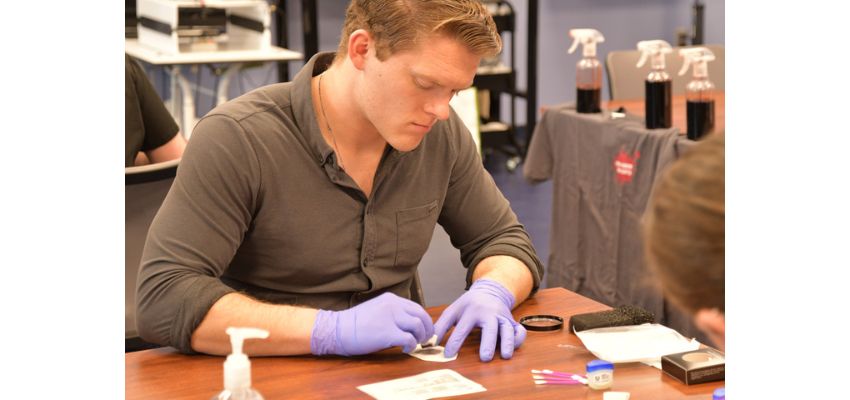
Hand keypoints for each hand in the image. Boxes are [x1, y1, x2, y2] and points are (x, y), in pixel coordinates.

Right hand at [310, 292, 434, 355]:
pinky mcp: (387, 333)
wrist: (337, 330)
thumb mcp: (377, 310)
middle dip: (427, 329)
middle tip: (425, 339)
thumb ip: (393, 314)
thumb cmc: (354, 324)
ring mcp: (391, 318)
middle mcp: (393, 305)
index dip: (424, 320)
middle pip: (421, 315)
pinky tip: (405, 349)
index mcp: (391, 299)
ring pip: (418, 326)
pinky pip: (409, 339)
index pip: (416, 308)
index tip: (423, 331)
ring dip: (420, 337)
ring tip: (414, 344)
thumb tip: (409, 327)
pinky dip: (411, 346)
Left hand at [434, 279, 525, 361]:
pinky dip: (519, 338)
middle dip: (488, 343)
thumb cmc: (468, 305)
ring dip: (508, 342)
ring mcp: (501, 317)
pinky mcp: (511, 321)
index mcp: (471, 311)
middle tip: (485, 358)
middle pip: (490, 328)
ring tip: (505, 355)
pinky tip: (514, 347)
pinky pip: (519, 329)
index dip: (454, 342)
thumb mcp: (453, 310)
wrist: (489, 290)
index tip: (448, 355)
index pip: (462, 328)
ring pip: (508, 329)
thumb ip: (441, 326)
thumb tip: (429, 342)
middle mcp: (488, 313)